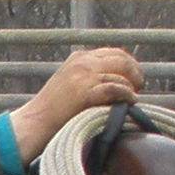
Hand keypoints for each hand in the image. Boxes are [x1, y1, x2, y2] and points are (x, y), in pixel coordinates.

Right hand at [8, 45, 142, 161]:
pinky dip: (127, 95)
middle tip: (139, 86)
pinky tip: (131, 102)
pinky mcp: (84, 92)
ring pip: (120, 74)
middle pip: (121, 59)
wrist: (35, 122)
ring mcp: (83, 76)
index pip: (113, 52)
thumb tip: (120, 77)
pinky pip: (115, 89)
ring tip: (133, 97)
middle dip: (135, 72)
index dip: (129, 64)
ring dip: (131, 87)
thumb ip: (90, 75)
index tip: (135, 77)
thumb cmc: (54, 109)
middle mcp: (82, 63)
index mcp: (79, 57)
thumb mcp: (71, 82)